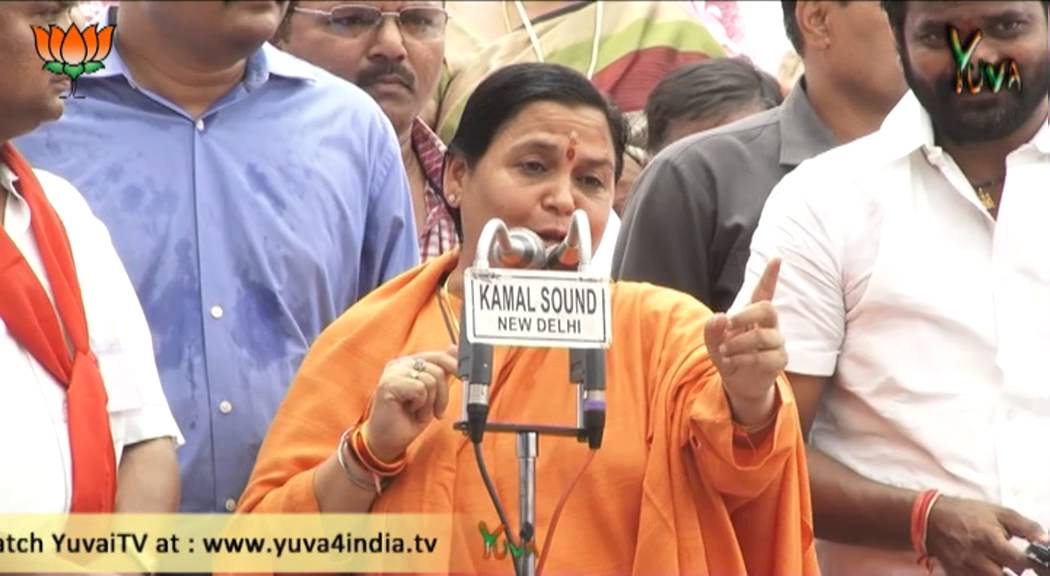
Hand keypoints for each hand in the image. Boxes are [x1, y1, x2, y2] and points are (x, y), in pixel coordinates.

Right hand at [362, 346, 458, 461]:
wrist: (387, 441)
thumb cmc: (407, 419)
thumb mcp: (431, 394)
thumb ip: (440, 372)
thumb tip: (454, 350)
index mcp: (409, 363)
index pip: (438, 355)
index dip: (454, 366)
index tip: (463, 376)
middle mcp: (400, 364)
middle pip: (438, 367)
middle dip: (443, 393)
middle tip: (438, 410)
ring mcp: (393, 372)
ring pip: (431, 379)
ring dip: (429, 402)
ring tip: (417, 411)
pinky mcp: (389, 384)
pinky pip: (420, 389)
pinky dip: (420, 404)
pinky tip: (409, 410)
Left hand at [705, 258, 785, 425]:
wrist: (737, 383)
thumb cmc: (728, 354)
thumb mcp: (712, 341)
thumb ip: (711, 329)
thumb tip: (720, 318)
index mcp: (754, 314)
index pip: (765, 291)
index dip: (770, 275)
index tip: (776, 257)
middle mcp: (769, 325)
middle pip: (767, 309)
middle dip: (745, 315)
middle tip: (727, 324)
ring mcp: (777, 342)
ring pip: (763, 336)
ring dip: (738, 343)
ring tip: (723, 350)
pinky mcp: (779, 360)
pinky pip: (763, 357)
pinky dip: (742, 359)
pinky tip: (731, 361)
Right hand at [926, 495, 1049, 575]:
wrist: (929, 518)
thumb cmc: (966, 513)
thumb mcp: (997, 512)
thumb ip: (1024, 526)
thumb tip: (1045, 540)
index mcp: (989, 539)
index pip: (1020, 561)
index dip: (1035, 564)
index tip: (1040, 565)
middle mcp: (977, 558)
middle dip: (1015, 569)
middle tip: (1015, 560)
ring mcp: (965, 569)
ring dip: (1000, 572)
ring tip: (997, 560)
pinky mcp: (956, 575)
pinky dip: (985, 574)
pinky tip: (986, 565)